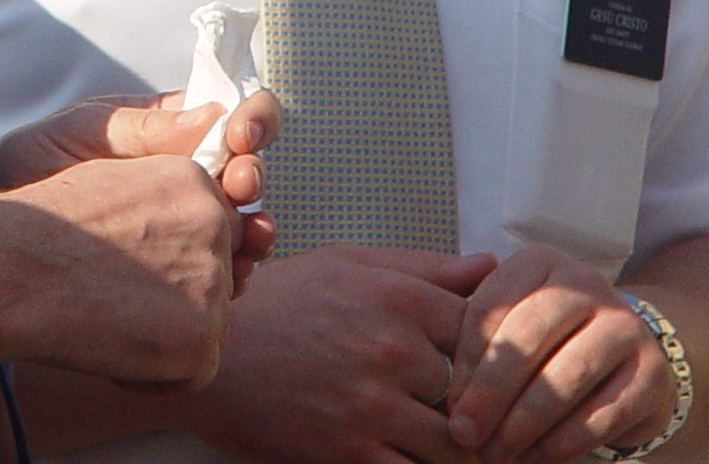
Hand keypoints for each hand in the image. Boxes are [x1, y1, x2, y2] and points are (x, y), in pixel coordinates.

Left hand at [0, 91, 280, 288]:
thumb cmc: (33, 163)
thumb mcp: (83, 132)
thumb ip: (141, 127)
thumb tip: (210, 117)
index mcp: (171, 131)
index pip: (232, 117)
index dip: (253, 121)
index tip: (242, 136)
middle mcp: (186, 177)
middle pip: (247, 175)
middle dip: (253, 179)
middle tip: (240, 186)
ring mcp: (183, 225)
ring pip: (241, 228)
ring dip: (255, 231)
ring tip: (249, 239)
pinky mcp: (174, 270)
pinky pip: (217, 273)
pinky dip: (232, 275)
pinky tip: (231, 276)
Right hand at [0, 154, 245, 390]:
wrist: (7, 271)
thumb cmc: (40, 228)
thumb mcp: (109, 181)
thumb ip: (162, 199)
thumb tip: (202, 231)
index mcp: (190, 177)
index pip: (212, 230)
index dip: (171, 256)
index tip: (130, 265)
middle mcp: (212, 223)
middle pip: (216, 277)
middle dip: (175, 295)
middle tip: (115, 291)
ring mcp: (211, 282)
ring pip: (209, 324)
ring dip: (166, 333)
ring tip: (108, 315)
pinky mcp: (200, 338)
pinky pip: (196, 370)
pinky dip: (157, 375)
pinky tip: (112, 348)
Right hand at [174, 244, 498, 463]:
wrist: (209, 352)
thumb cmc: (280, 301)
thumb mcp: (348, 265)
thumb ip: (424, 267)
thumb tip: (491, 267)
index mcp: (397, 298)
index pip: (488, 332)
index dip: (500, 354)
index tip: (498, 368)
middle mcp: (392, 351)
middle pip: (477, 393)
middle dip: (485, 408)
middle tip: (494, 420)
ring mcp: (372, 405)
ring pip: (457, 445)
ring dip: (467, 451)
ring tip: (469, 449)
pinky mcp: (349, 452)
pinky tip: (426, 459)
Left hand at [446, 249, 676, 463]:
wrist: (626, 357)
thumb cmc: (545, 342)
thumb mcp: (508, 322)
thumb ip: (471, 329)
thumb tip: (433, 365)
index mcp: (540, 263)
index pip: (492, 305)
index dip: (466, 359)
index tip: (446, 402)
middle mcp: (586, 284)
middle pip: (528, 338)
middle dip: (491, 393)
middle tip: (465, 434)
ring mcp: (625, 326)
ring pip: (566, 376)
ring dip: (525, 423)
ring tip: (496, 454)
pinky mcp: (653, 373)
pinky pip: (603, 413)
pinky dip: (564, 442)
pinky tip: (535, 459)